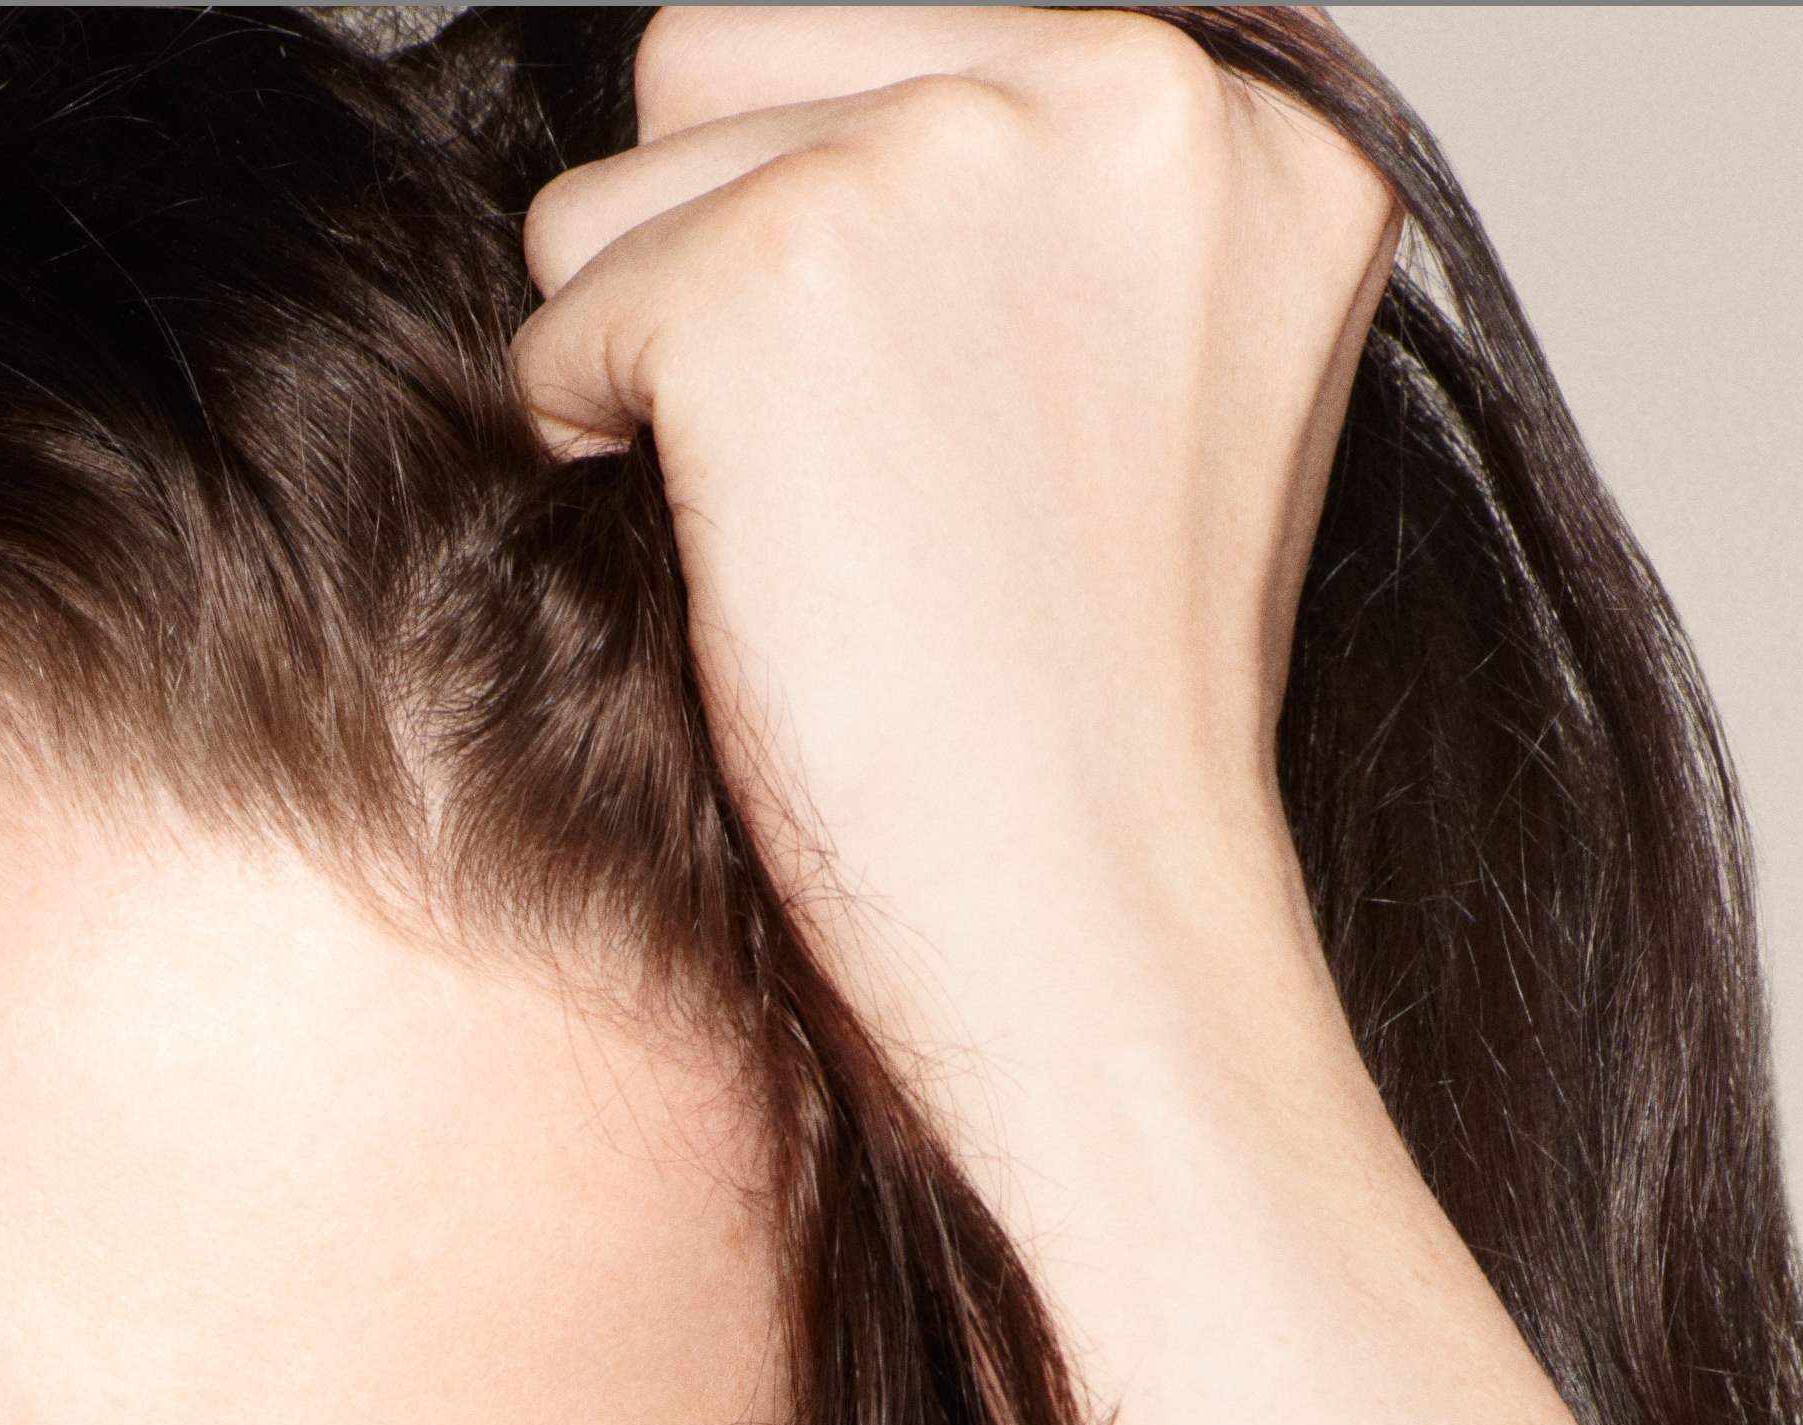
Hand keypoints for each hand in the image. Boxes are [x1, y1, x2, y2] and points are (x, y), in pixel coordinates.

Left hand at [517, 8, 1399, 1156]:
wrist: (1102, 954)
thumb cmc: (1093, 742)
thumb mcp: (1148, 403)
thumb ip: (1033, 225)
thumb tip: (819, 132)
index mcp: (1239, 116)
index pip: (881, 39)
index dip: (816, 231)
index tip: (898, 421)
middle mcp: (1119, 84)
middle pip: (726, 55)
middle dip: (712, 259)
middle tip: (841, 488)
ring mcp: (945, 160)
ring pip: (620, 182)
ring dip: (650, 364)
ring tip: (818, 540)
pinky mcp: (777, 281)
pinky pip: (562, 321)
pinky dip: (597, 461)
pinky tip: (752, 582)